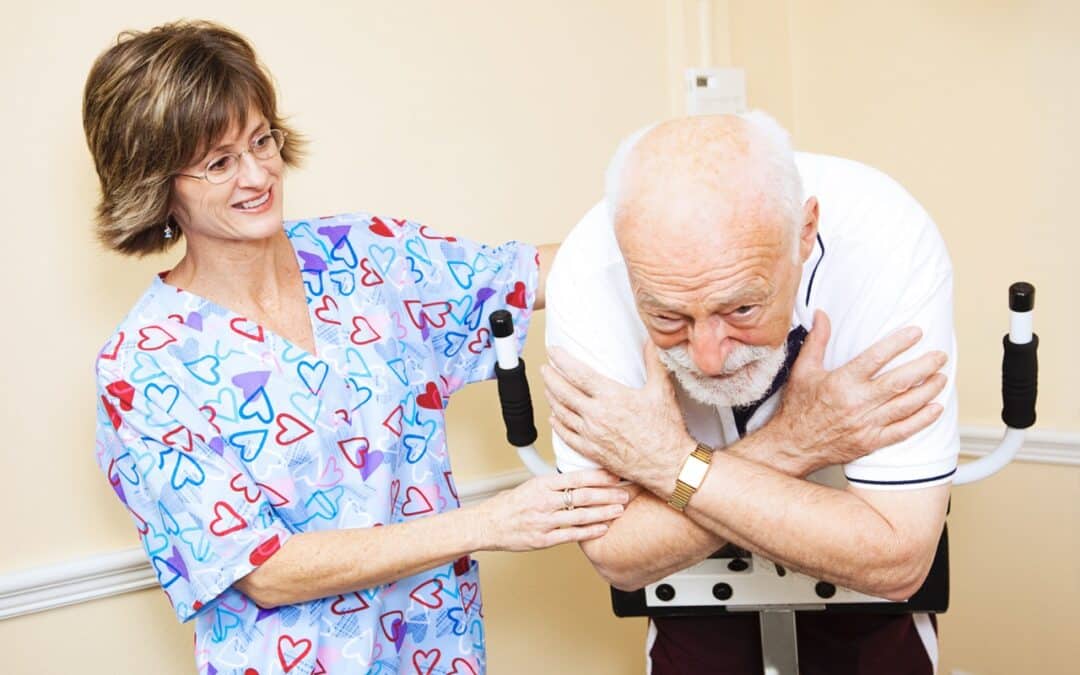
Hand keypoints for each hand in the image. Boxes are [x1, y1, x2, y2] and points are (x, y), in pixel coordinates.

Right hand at [478, 469, 628, 551]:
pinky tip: (603, 528)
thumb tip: (579, 480)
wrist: (488, 525)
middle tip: (625, 493)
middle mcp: (544, 501)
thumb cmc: (509, 505)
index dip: (600, 476)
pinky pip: (572, 535)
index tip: (616, 474)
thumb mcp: (531, 485)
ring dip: (604, 512)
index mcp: (542, 484)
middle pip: (584, 496)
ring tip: (620, 510)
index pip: (577, 478)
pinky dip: (590, 531)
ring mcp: (545, 521)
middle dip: (608, 494)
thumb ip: (554, 484)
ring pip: (581, 515)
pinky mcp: (544, 539)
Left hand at [542, 343, 694, 493]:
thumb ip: (653, 362)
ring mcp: (592, 435)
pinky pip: (567, 436)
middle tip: (544, 368)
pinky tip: (554, 418)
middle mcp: (596, 415)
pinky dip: (557, 425)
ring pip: (561, 413)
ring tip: (547, 388)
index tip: (553, 351)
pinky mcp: (592, 452)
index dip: (562, 360)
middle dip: (550, 377)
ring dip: (551, 398)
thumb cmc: (666, 430)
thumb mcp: (662, 390)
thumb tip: (651, 340)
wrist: (669, 465)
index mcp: (611, 397)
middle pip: (563, 392)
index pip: (578, 373)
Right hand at [765, 310, 947, 474]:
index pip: (876, 358)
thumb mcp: (803, 370)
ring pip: (906, 405)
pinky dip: (922, 420)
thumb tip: (822, 315)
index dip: (898, 343)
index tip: (916, 333)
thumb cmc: (798, 408)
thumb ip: (817, 341)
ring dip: (928, 390)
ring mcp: (866, 424)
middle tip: (939, 356)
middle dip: (924, 367)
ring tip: (941, 378)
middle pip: (899, 381)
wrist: (793, 445)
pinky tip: (935, 409)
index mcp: (841, 382)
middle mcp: (857, 403)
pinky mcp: (871, 442)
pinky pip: (903, 431)